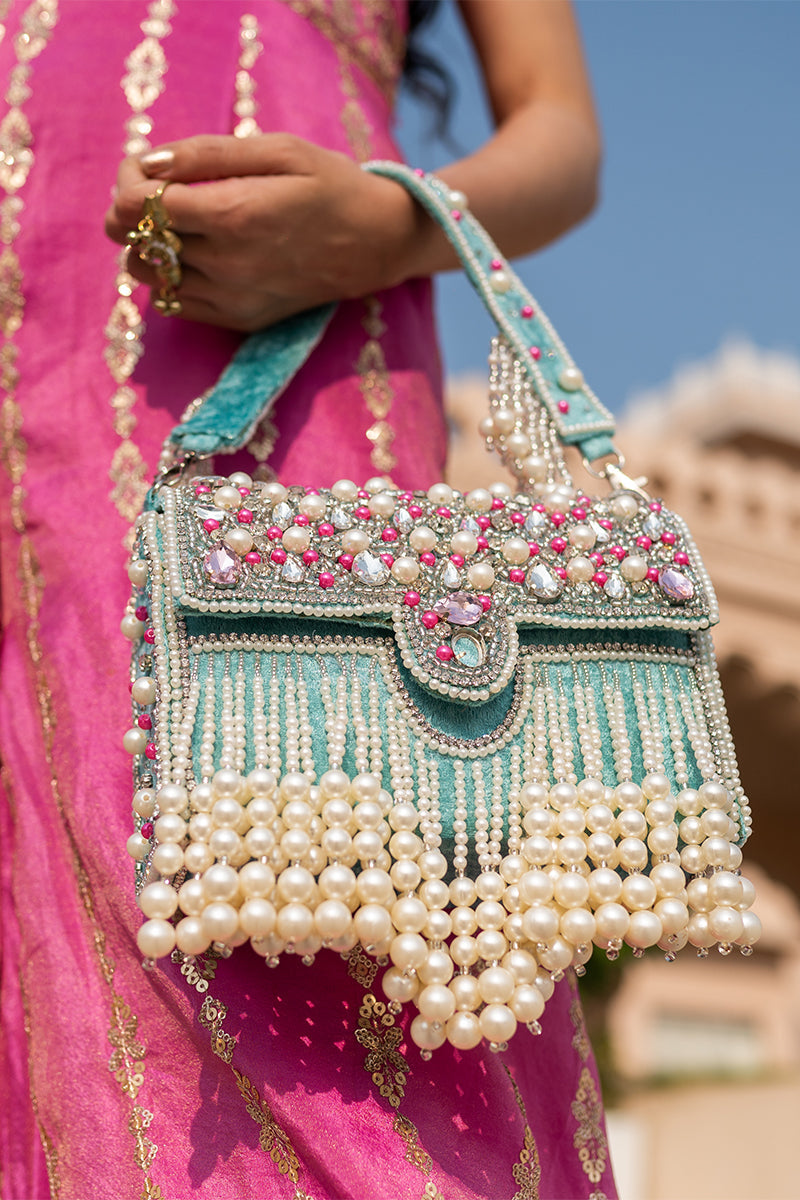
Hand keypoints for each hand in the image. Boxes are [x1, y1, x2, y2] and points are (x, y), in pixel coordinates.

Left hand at [105, 134, 427, 330]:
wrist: (378, 244)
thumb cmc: (331, 186)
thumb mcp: (278, 150)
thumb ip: (208, 154)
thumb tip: (149, 163)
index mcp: (232, 215)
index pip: (135, 206)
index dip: (129, 180)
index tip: (147, 168)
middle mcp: (226, 265)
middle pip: (134, 240)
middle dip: (133, 210)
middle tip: (160, 191)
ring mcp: (231, 299)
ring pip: (147, 276)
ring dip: (148, 246)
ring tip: (177, 225)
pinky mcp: (238, 319)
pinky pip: (173, 304)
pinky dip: (169, 278)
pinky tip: (194, 255)